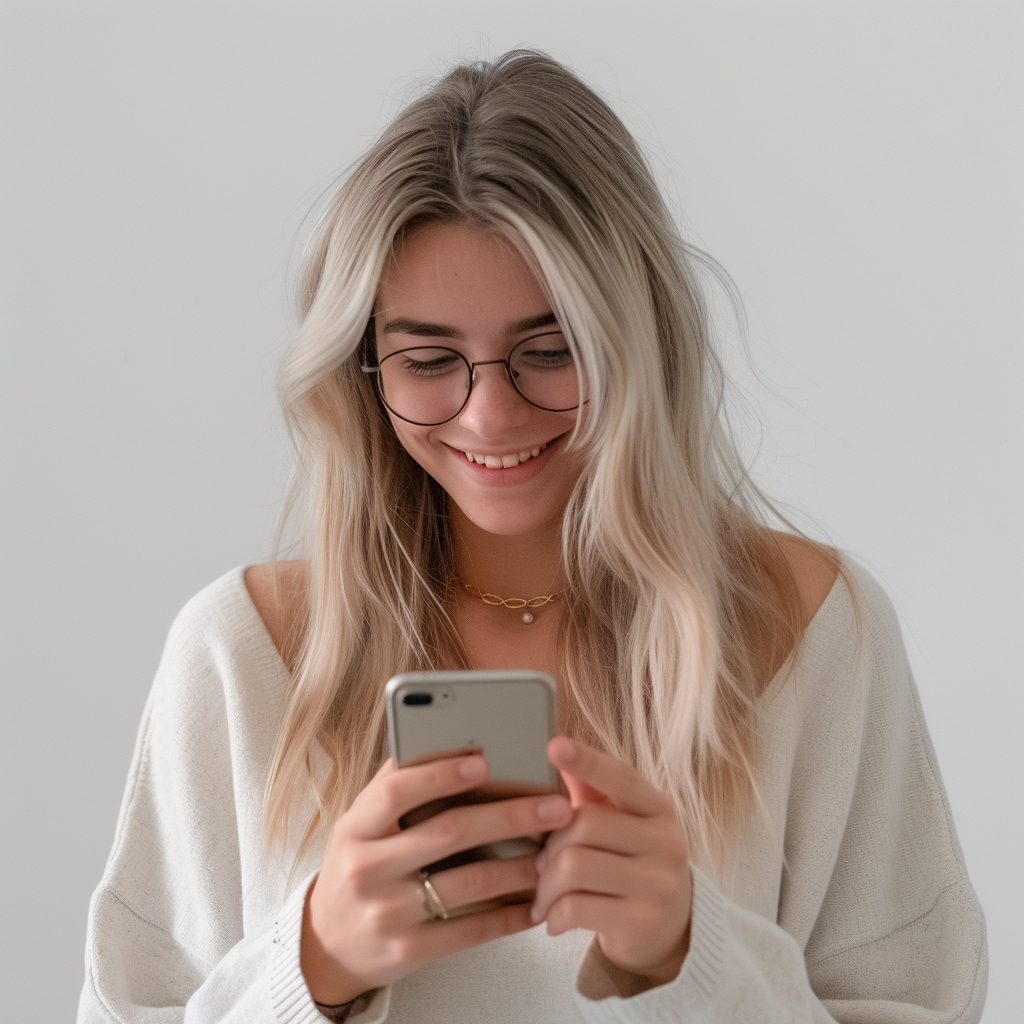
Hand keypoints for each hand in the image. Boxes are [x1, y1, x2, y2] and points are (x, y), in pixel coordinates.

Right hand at [301, 753, 573, 1004]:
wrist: (327, 946)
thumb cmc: (358, 866)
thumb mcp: (359, 824)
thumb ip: (395, 786)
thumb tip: (451, 740)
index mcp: (355, 828)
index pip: (396, 791)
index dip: (440, 774)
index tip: (484, 761)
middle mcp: (367, 869)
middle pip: (448, 834)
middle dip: (509, 816)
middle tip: (555, 806)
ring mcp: (387, 914)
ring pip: (468, 884)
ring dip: (519, 867)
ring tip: (554, 853)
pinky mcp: (408, 952)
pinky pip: (469, 932)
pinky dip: (508, 917)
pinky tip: (534, 904)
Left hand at [530, 737, 691, 987]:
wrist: (670, 930)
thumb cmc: (633, 865)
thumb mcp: (624, 825)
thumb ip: (593, 792)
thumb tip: (559, 748)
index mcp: (659, 808)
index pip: (621, 777)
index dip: (588, 761)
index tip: (554, 745)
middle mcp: (667, 841)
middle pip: (584, 824)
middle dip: (549, 847)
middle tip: (541, 865)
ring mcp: (659, 883)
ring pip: (573, 867)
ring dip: (546, 885)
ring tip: (544, 895)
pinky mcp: (644, 921)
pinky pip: (576, 908)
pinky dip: (553, 915)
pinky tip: (553, 919)